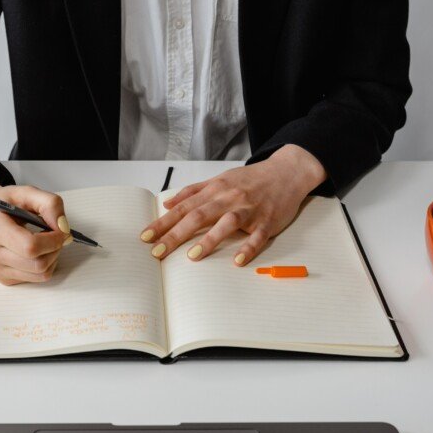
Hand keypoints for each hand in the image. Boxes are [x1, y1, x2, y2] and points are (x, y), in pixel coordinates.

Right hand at [0, 167, 71, 284]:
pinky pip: (35, 279)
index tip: (60, 231)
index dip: (53, 240)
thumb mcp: (27, 192)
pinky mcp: (3, 279)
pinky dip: (44, 266)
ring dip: (52, 259)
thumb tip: (63, 227)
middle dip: (55, 250)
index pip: (30, 246)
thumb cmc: (7, 204)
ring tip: (47, 243)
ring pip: (40, 275)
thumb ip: (50, 204)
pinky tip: (37, 252)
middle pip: (38, 264)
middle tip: (55, 236)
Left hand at [140, 145, 326, 264]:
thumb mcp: (219, 180)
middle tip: (158, 252)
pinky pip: (257, 237)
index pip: (183, 208)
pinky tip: (238, 261)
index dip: (163, 223)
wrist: (286, 172)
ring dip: (209, 240)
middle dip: (176, 234)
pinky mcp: (267, 222)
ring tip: (192, 255)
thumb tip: (168, 203)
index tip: (146, 237)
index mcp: (215, 190)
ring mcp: (249, 210)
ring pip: (226, 223)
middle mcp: (229, 199)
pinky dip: (248, 248)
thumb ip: (193, 191)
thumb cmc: (250, 180)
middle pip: (198, 216)